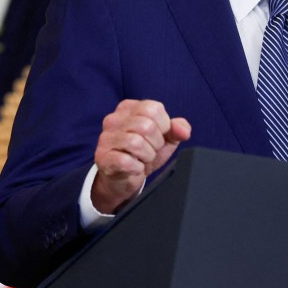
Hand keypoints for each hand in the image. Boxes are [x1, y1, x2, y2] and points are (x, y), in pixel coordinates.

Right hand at [91, 99, 190, 213]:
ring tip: (142, 159)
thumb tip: (184, 131)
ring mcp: (106, 138)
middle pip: (146, 126)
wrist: (124, 178)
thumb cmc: (143, 153)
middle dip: (156, 143)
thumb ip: (177, 129)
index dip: (163, 127)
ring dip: (147, 156)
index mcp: (129, 108)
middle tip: (150, 150)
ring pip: (136, 143)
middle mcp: (114, 119)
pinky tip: (134, 168)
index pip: (154, 109)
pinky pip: (126, 161)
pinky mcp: (103, 158)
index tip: (158, 137)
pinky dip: (137, 168)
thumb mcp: (164, 138)